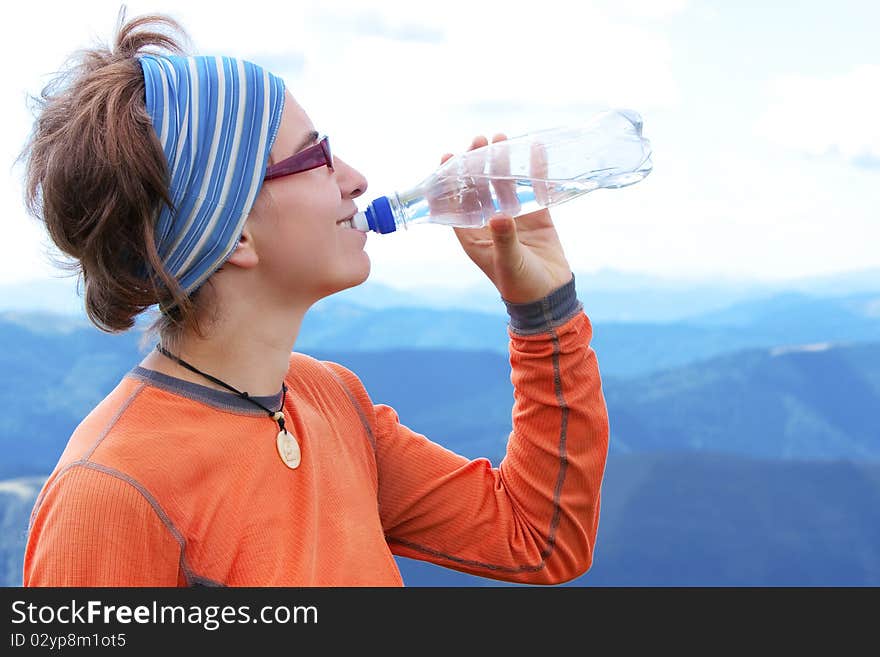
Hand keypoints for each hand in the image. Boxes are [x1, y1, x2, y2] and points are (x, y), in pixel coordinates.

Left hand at [442, 134, 572, 303]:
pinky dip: (534, 170)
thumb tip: (498, 215)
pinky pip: (533, 188)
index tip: (447, 156)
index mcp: (473, 235)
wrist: (550, 297)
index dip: (450, 180)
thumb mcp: (509, 262)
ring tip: (501, 138)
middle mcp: (490, 222)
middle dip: (478, 164)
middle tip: (479, 140)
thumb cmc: (521, 285)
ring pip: (505, 184)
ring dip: (503, 162)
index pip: (456, 203)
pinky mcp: (537, 215)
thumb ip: (504, 239)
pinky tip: (534, 149)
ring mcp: (514, 217)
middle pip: (480, 187)